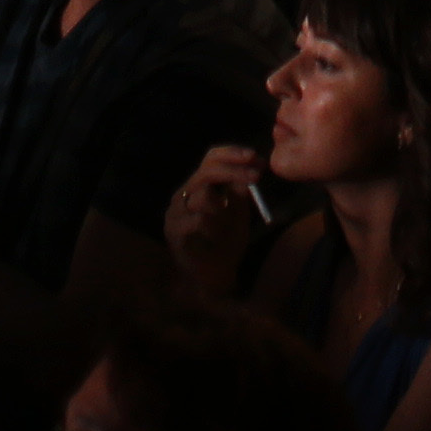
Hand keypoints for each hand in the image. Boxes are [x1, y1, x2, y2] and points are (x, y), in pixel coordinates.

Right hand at [161, 146, 267, 287]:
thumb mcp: (239, 211)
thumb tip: (252, 163)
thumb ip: (240, 188)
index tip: (256, 157)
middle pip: (207, 172)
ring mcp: (175, 213)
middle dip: (235, 172)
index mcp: (197, 187)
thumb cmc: (227, 242)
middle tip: (256, 177)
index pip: (210, 159)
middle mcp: (183, 195)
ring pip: (204, 197)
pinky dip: (215, 229)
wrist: (216, 276)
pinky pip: (200, 220)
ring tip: (226, 228)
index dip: (233, 154)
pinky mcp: (174, 232)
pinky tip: (215, 240)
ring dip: (224, 211)